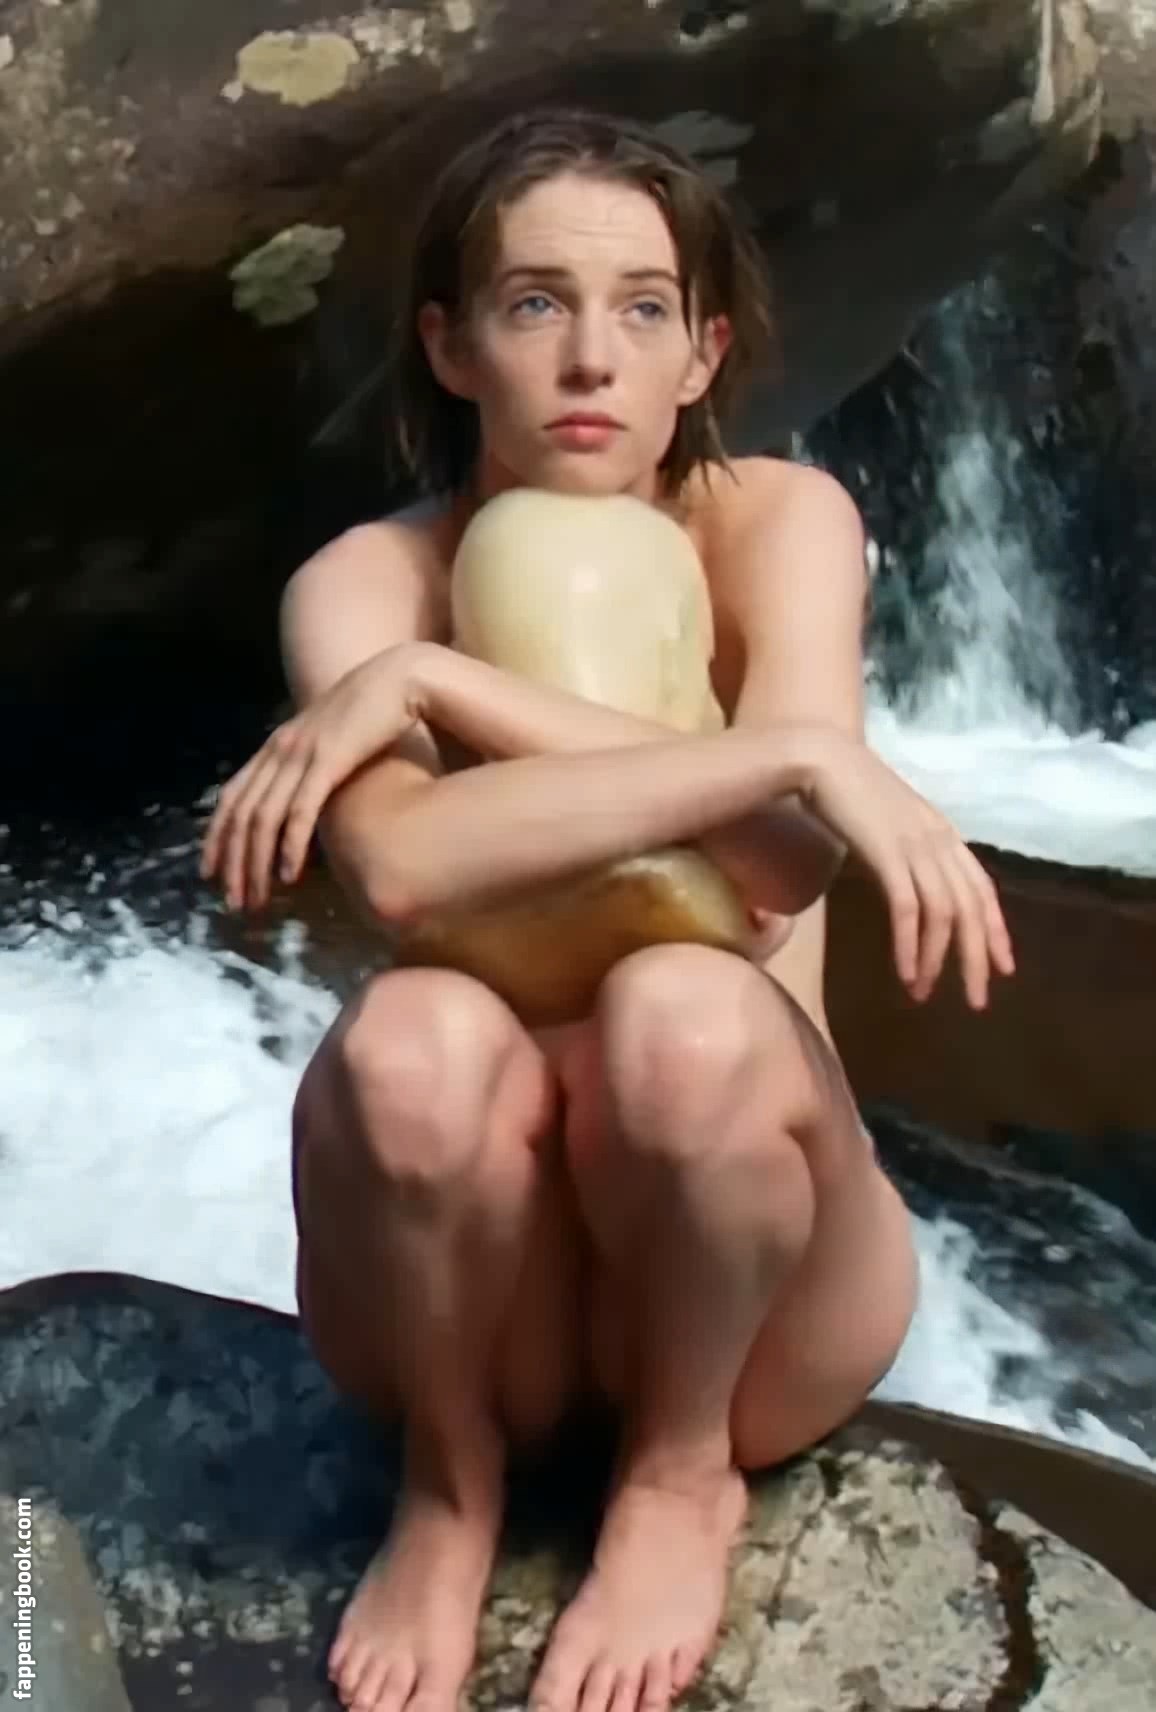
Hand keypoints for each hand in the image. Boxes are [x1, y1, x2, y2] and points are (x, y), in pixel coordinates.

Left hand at [200, 642, 426, 910]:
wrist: (397, 679)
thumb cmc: (372, 714)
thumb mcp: (330, 741)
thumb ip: (311, 766)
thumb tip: (306, 802)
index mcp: (276, 746)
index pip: (231, 797)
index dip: (216, 837)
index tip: (211, 873)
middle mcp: (280, 751)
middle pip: (242, 815)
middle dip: (233, 863)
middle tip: (232, 902)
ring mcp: (302, 755)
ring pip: (264, 819)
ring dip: (256, 864)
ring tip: (256, 899)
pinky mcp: (329, 761)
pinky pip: (301, 810)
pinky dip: (291, 845)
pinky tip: (290, 875)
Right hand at [795, 726, 1014, 1008]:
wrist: (819, 759)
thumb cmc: (846, 790)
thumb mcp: (889, 824)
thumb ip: (906, 851)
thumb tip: (908, 886)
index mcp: (944, 834)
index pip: (982, 890)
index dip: (996, 931)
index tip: (1003, 967)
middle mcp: (939, 841)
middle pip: (971, 909)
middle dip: (976, 959)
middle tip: (976, 1000)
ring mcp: (915, 846)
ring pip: (944, 914)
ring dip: (936, 960)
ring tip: (924, 993)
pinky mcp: (888, 854)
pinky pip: (908, 910)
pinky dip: (909, 945)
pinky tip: (905, 972)